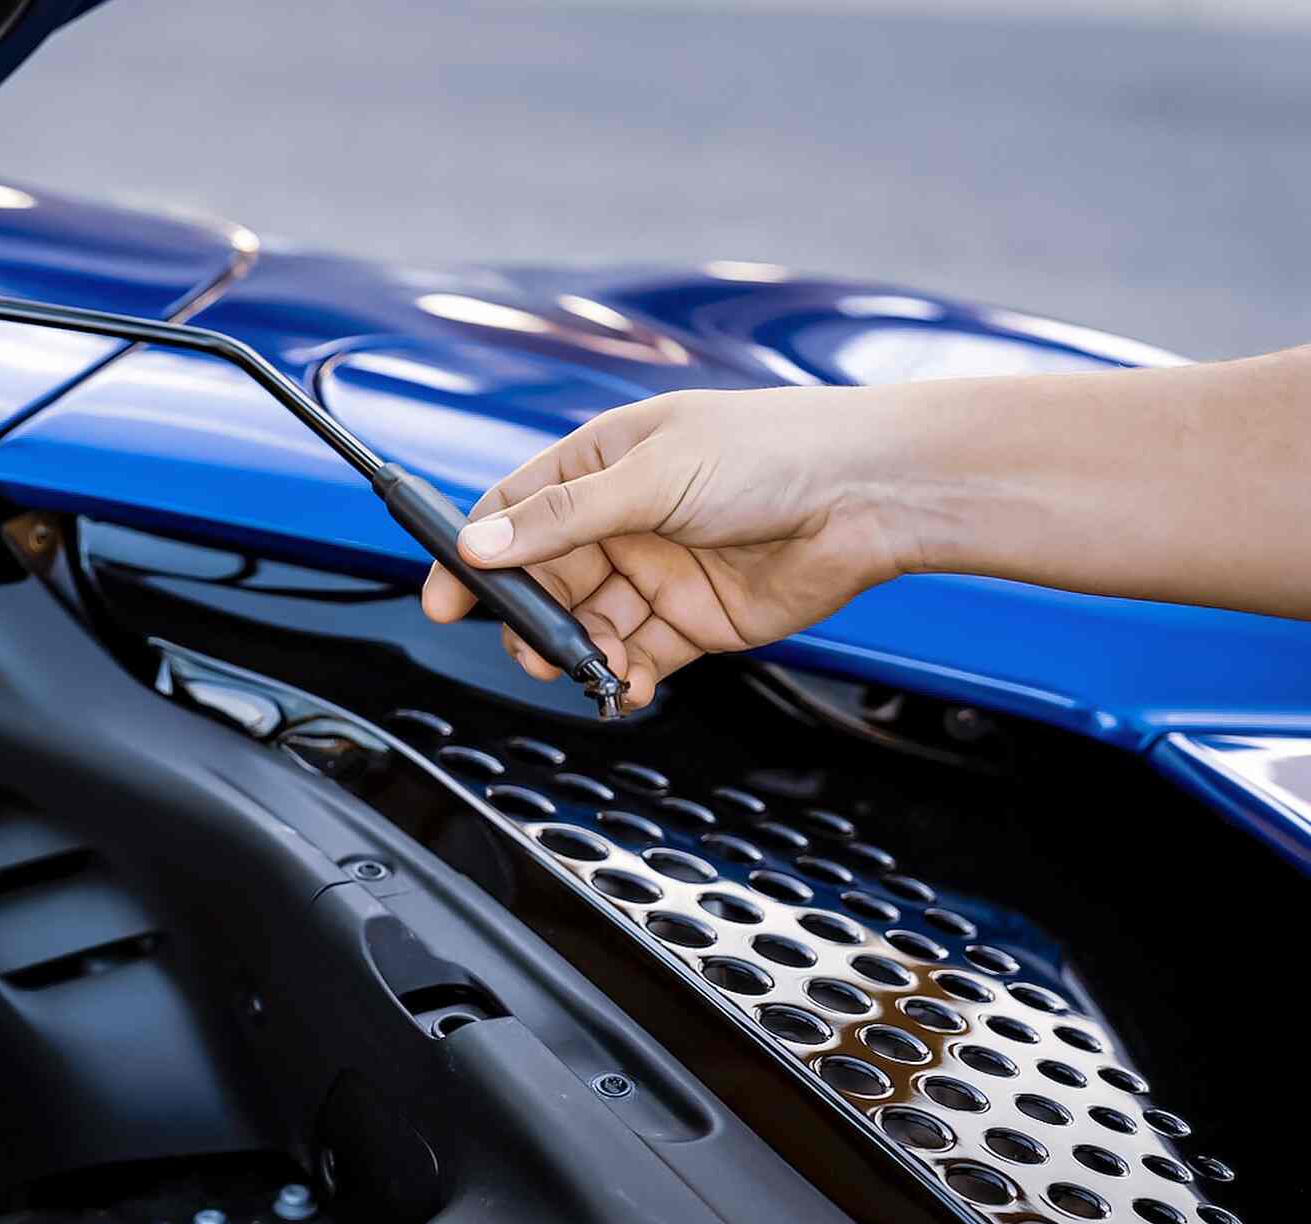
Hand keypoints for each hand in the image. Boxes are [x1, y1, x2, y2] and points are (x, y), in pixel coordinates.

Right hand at [419, 386, 920, 710]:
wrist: (869, 494)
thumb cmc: (773, 451)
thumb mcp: (652, 475)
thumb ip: (564, 519)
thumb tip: (481, 544)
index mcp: (601, 463)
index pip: (514, 510)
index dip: (473, 552)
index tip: (442, 597)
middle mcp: (623, 518)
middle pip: (543, 580)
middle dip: (527, 619)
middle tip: (528, 648)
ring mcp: (655, 571)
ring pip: (585, 626)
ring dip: (575, 654)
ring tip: (584, 668)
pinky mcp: (691, 620)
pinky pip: (635, 657)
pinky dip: (621, 677)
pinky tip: (624, 684)